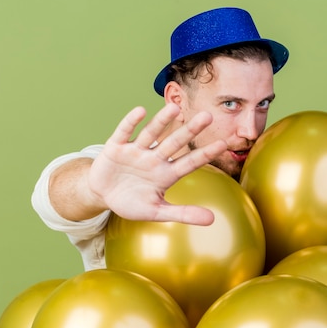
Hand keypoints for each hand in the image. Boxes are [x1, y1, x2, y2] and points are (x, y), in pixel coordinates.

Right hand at [87, 103, 226, 224]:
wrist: (102, 195)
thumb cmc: (131, 202)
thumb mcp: (156, 212)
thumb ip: (183, 214)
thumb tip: (212, 219)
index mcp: (166, 174)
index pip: (190, 162)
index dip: (206, 154)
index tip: (224, 144)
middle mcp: (154, 159)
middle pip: (175, 142)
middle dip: (190, 130)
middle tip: (208, 116)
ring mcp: (136, 151)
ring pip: (151, 133)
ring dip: (162, 121)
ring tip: (174, 108)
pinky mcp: (116, 147)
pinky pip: (124, 132)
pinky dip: (131, 122)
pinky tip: (140, 111)